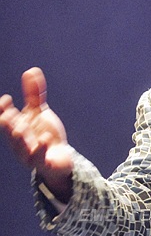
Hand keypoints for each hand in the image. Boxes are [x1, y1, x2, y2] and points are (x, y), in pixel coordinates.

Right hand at [0, 67, 72, 200]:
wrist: (60, 158)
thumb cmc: (45, 134)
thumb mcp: (39, 113)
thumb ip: (34, 94)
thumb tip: (31, 71)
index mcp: (16, 129)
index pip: (4, 120)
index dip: (2, 110)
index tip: (7, 99)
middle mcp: (19, 143)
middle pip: (9, 133)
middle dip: (8, 124)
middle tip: (10, 114)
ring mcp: (30, 154)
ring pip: (21, 148)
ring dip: (20, 137)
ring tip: (23, 125)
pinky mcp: (43, 164)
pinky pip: (39, 159)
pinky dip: (40, 149)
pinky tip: (45, 137)